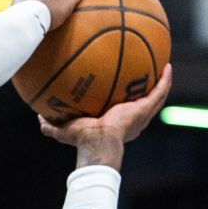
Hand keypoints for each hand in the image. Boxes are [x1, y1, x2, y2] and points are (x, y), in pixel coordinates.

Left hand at [38, 64, 171, 154]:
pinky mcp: (146, 109)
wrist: (98, 142)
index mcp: (115, 121)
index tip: (124, 86)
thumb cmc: (83, 139)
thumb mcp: (64, 130)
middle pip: (142, 100)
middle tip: (147, 72)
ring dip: (161, 81)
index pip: (122, 108)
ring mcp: (141, 114)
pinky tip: (168, 66)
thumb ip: (51, 125)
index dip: (125, 98)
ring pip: (156, 95)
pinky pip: (160, 92)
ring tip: (165, 66)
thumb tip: (38, 118)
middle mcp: (131, 118)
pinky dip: (165, 80)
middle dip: (145, 87)